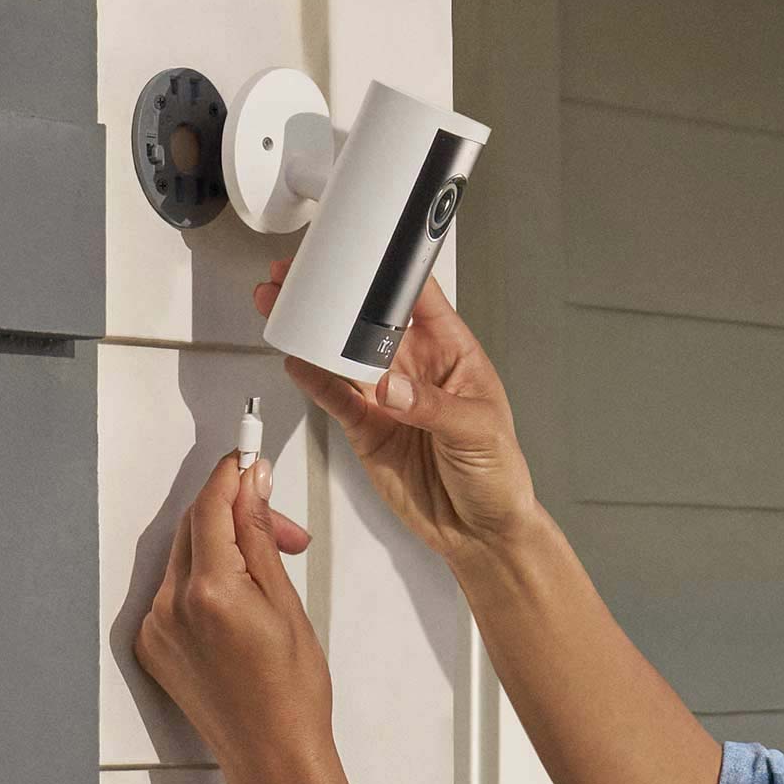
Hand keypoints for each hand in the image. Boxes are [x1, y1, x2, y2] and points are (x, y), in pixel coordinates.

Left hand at [133, 449, 340, 783]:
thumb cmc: (293, 690)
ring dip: (224, 546)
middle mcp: (171, 606)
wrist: (272, 754)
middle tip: (284, 528)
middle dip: (237, 512)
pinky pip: (177, 589)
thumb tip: (251, 485)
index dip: (231, 475)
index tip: (249, 455)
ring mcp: (158, 627)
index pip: (211, 507)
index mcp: (209, 592)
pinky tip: (244, 598)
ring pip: (186, 556)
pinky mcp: (154, 645)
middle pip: (195, 527)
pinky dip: (207, 577)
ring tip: (271, 570)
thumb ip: (260, 537)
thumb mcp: (287, 602)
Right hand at [253, 259, 540, 564]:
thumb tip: (389, 388)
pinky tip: (295, 360)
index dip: (391, 272)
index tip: (363, 252)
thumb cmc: (498, 474)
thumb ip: (431, 407)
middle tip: (302, 277)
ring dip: (314, 333)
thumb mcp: (478, 431)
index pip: (419, 298)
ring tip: (284, 307)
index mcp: (453, 352)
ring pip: (344, 354)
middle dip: (337, 297)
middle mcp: (416, 368)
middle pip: (369, 320)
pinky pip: (335, 396)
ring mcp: (387, 397)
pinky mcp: (367, 428)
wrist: (480, 532)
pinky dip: (313, 379)